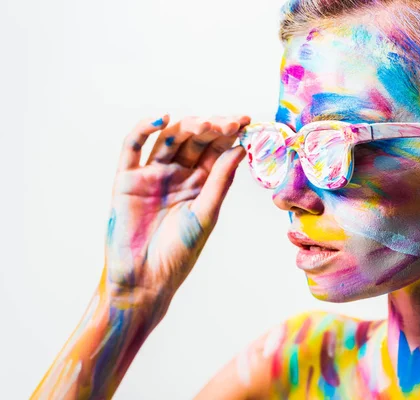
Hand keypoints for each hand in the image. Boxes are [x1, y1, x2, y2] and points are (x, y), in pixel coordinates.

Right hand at [103, 114, 249, 317]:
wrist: (144, 280)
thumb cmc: (179, 253)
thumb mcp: (206, 214)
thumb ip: (220, 180)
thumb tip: (240, 148)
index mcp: (200, 183)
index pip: (216, 150)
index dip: (229, 134)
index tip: (246, 121)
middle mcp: (177, 174)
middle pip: (194, 140)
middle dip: (212, 127)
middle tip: (228, 123)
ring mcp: (151, 174)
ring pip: (168, 139)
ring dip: (185, 126)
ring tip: (203, 124)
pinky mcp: (127, 178)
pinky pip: (133, 147)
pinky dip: (144, 129)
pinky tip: (163, 118)